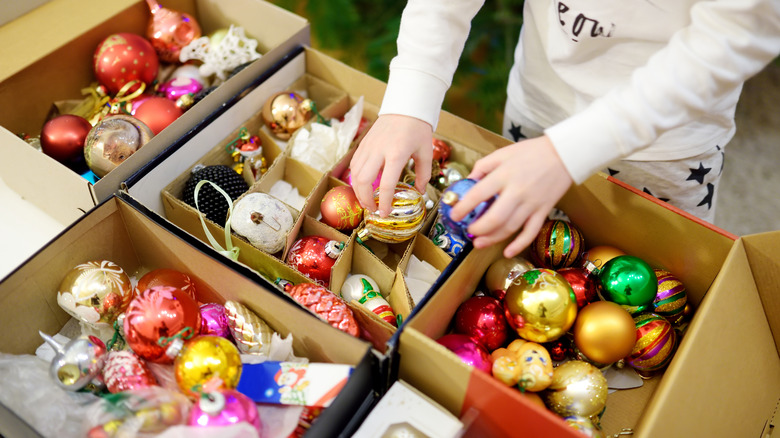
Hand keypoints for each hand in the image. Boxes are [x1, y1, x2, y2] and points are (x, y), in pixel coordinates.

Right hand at [350, 114, 432, 215]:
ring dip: (358, 190)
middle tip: (373, 209)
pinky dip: (355, 178)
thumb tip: (419, 192)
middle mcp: (378, 151)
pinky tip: (362, 185)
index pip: (385, 184)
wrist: (405, 106)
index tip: (384, 214)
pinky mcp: (363, 143)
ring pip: (355, 173)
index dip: (383, 202)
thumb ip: (423, 174)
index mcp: (396, 154)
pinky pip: (354, 164)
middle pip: (363, 181)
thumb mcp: (425, 152)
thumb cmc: (417, 129)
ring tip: (366, 201)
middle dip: (365, 199)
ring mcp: (368, 146)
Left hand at [449, 135, 572, 257]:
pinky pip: (530, 232)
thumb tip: (469, 181)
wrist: (564, 154)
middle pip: (494, 218)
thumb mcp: (503, 152)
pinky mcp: (543, 210)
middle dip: (478, 229)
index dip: (463, 208)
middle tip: (468, 232)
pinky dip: (519, 245)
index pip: (478, 195)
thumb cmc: (532, 152)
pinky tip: (507, 252)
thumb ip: (483, 166)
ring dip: (492, 239)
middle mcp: (517, 191)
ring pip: (510, 228)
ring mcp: (531, 203)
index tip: (454, 216)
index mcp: (504, 175)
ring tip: (478, 243)